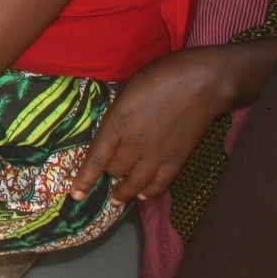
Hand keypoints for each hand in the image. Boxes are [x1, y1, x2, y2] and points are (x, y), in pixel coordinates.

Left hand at [69, 49, 229, 205]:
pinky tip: (144, 195)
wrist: (200, 83)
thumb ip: (116, 115)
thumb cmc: (159, 78)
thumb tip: (108, 130)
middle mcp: (134, 144)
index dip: (85, 179)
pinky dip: (151, 191)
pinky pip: (161, 183)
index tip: (75, 195)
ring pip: (135, 182)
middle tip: (106, 174)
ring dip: (124, 192)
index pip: (96, 158)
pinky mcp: (178, 159)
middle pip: (114, 170)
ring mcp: (157, 154)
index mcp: (117, 124)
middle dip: (107, 173)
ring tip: (116, 199)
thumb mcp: (125, 91)